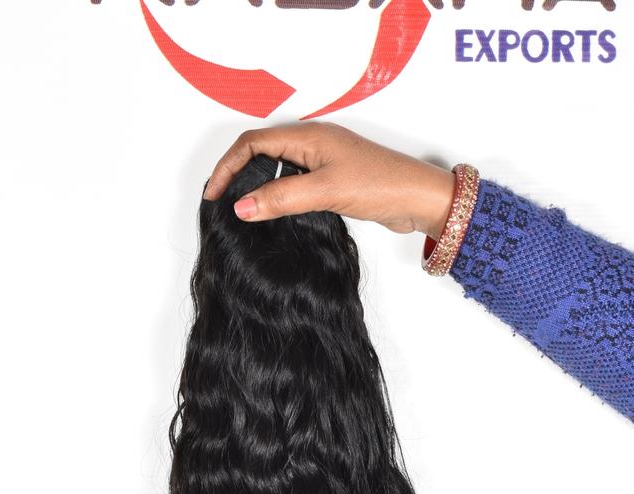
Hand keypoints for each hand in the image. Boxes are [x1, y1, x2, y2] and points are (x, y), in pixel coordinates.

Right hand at [201, 121, 455, 239]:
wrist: (419, 199)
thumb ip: (282, 198)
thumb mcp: (325, 191)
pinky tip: (276, 215)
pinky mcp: (333, 181)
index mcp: (308, 137)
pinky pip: (295, 184)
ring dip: (258, 187)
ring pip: (278, 170)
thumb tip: (242, 207)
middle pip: (261, 152)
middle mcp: (313, 145)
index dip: (228, 167)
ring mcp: (323, 163)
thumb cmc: (381, 185)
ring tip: (243, 211)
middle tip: (221, 202)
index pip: (253, 144)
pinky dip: (279, 197)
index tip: (215, 196)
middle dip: (237, 174)